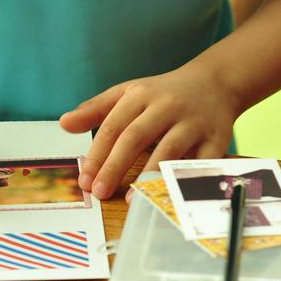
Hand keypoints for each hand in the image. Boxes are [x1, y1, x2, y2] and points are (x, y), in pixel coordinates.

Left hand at [59, 62, 238, 199]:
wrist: (216, 82)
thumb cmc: (163, 94)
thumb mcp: (128, 93)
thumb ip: (95, 110)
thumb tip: (64, 124)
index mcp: (141, 95)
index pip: (113, 127)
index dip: (96, 155)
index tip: (84, 181)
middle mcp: (167, 106)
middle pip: (135, 137)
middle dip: (115, 167)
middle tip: (98, 192)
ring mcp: (193, 123)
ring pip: (168, 151)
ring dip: (148, 176)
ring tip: (130, 199)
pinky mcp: (216, 139)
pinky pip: (201, 163)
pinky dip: (184, 180)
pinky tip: (169, 195)